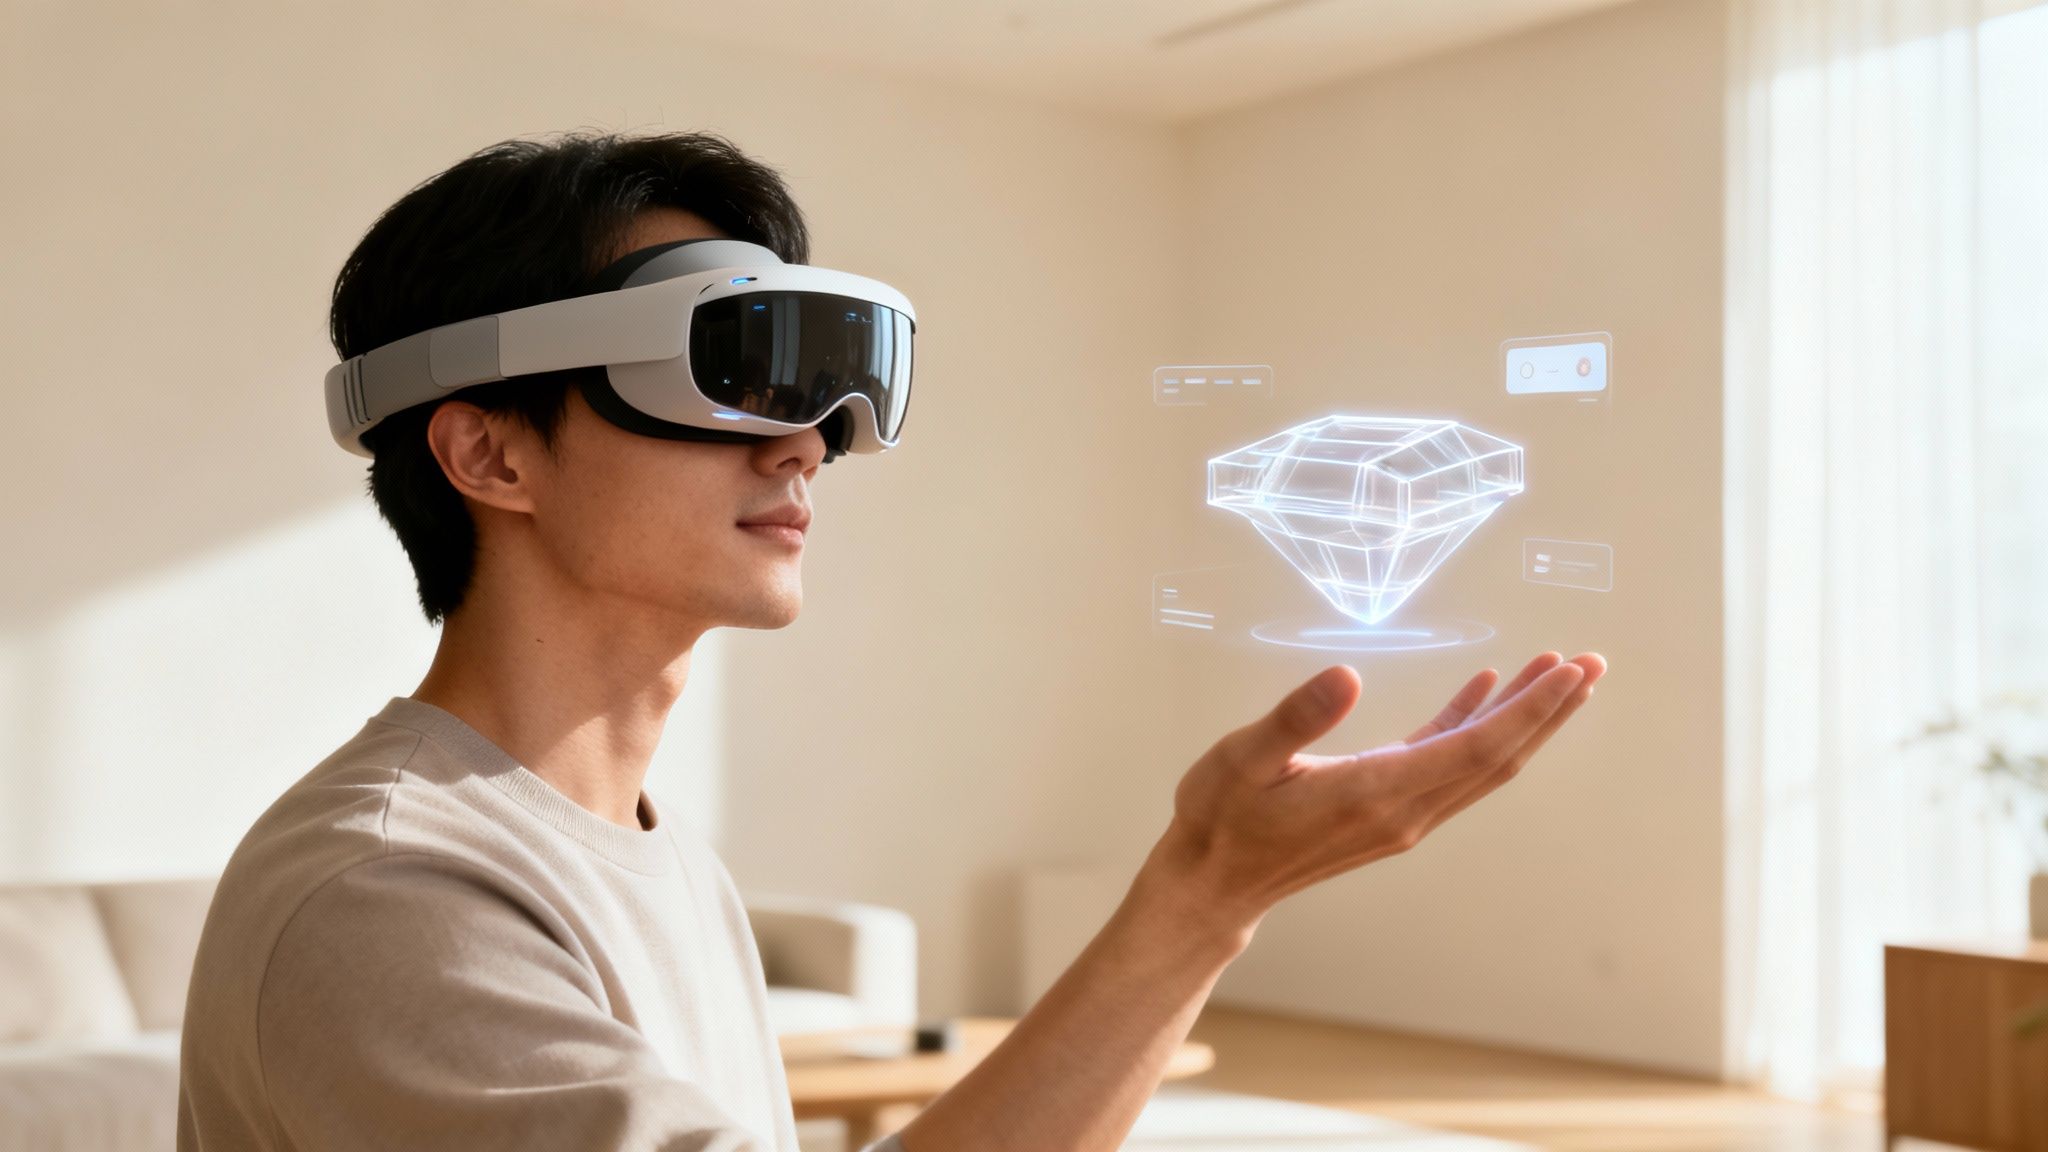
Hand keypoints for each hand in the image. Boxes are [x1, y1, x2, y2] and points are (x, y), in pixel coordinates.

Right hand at [1147, 651, 1605, 944]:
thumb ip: (1295, 718)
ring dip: (1524, 719)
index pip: (1476, 748)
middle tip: (1593, 663)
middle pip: (1498, 758)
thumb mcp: (1243, 757)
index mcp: (1376, 793)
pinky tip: (1484, 690)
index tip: (1569, 670)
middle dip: (1550, 710)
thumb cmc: (1220, 816)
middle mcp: (1404, 811)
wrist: (1213, 882)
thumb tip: (1346, 675)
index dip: (1528, 709)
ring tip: (1560, 672)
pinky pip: (1449, 766)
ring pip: (1483, 764)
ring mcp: (1400, 816)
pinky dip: (1475, 727)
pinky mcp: (1387, 812)